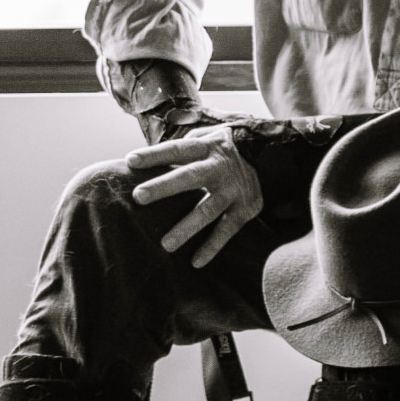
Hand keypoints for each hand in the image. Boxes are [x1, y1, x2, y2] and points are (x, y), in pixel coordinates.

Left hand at [127, 125, 263, 266]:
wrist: (268, 157)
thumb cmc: (221, 151)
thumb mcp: (205, 139)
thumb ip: (181, 147)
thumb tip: (145, 160)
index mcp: (206, 148)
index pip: (176, 150)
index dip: (154, 155)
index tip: (131, 161)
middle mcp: (219, 169)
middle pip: (188, 177)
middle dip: (163, 187)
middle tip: (138, 196)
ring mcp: (232, 191)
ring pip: (207, 210)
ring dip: (186, 227)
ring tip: (165, 244)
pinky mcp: (244, 210)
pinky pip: (226, 231)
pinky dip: (212, 247)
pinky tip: (196, 262)